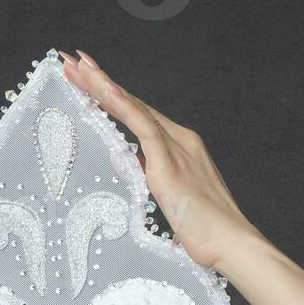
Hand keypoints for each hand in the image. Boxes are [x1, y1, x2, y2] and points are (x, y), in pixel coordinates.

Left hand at [58, 48, 267, 271]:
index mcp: (178, 149)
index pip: (137, 115)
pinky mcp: (170, 164)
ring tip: (77, 65)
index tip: (86, 80)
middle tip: (72, 60)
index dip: (110, 97)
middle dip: (99, 81)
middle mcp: (178, 141)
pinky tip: (103, 89)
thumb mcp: (170, 200)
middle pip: (131, 104)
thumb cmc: (205, 231)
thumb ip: (153, 178)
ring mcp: (175, 149)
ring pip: (133, 108)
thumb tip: (133, 165)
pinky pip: (143, 127)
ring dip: (102, 85)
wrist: (231, 244)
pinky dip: (122, 105)